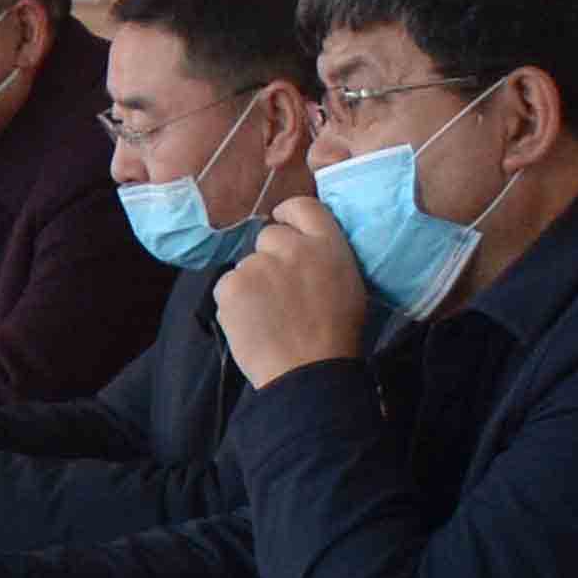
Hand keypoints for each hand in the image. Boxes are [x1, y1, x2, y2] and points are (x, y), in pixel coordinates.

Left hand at [215, 193, 375, 384]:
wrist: (308, 372)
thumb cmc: (336, 335)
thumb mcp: (349, 283)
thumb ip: (326, 255)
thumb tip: (305, 243)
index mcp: (327, 244)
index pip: (300, 205)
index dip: (288, 215)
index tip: (284, 226)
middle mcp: (291, 247)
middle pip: (268, 236)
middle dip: (270, 258)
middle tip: (281, 291)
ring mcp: (258, 265)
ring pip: (246, 265)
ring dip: (252, 284)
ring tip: (269, 315)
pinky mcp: (231, 286)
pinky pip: (227, 287)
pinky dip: (235, 303)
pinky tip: (253, 323)